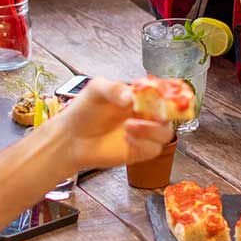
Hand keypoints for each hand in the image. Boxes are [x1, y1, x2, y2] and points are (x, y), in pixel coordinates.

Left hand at [54, 77, 172, 171]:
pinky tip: (127, 138)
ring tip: (129, 126)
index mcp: (139, 97)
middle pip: (170, 114)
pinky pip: (153, 149)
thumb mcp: (96, 90)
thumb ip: (114, 89)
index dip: (170, 94)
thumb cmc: (83, 111)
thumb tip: (130, 97)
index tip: (166, 95)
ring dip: (151, 130)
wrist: (70, 138)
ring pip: (165, 133)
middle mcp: (145, 115)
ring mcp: (144, 134)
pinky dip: (144, 144)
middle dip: (164, 114)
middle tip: (149, 112)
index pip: (163, 93)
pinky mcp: (139, 151)